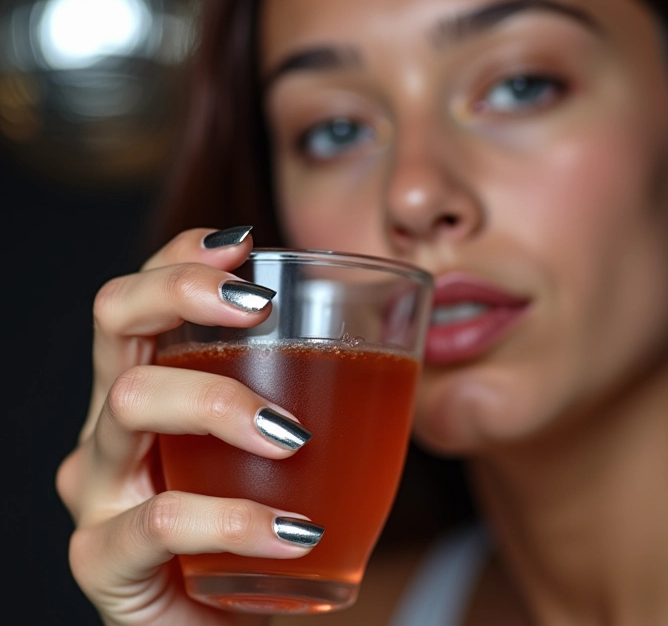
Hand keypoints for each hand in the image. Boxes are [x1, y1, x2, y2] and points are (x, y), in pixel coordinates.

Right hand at [56, 228, 318, 625]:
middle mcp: (114, 420)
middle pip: (115, 320)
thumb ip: (321, 376)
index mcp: (156, 380)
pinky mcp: (104, 559)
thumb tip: (404, 307)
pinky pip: (159, 522)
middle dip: (181, 291)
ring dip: (221, 404)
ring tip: (292, 437)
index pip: (147, 292)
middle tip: (258, 307)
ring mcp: (100, 487)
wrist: (238, 615)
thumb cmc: (269, 510)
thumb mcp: (287, 436)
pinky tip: (293, 532)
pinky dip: (232, 519)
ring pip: (131, 405)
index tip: (246, 242)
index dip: (182, 255)